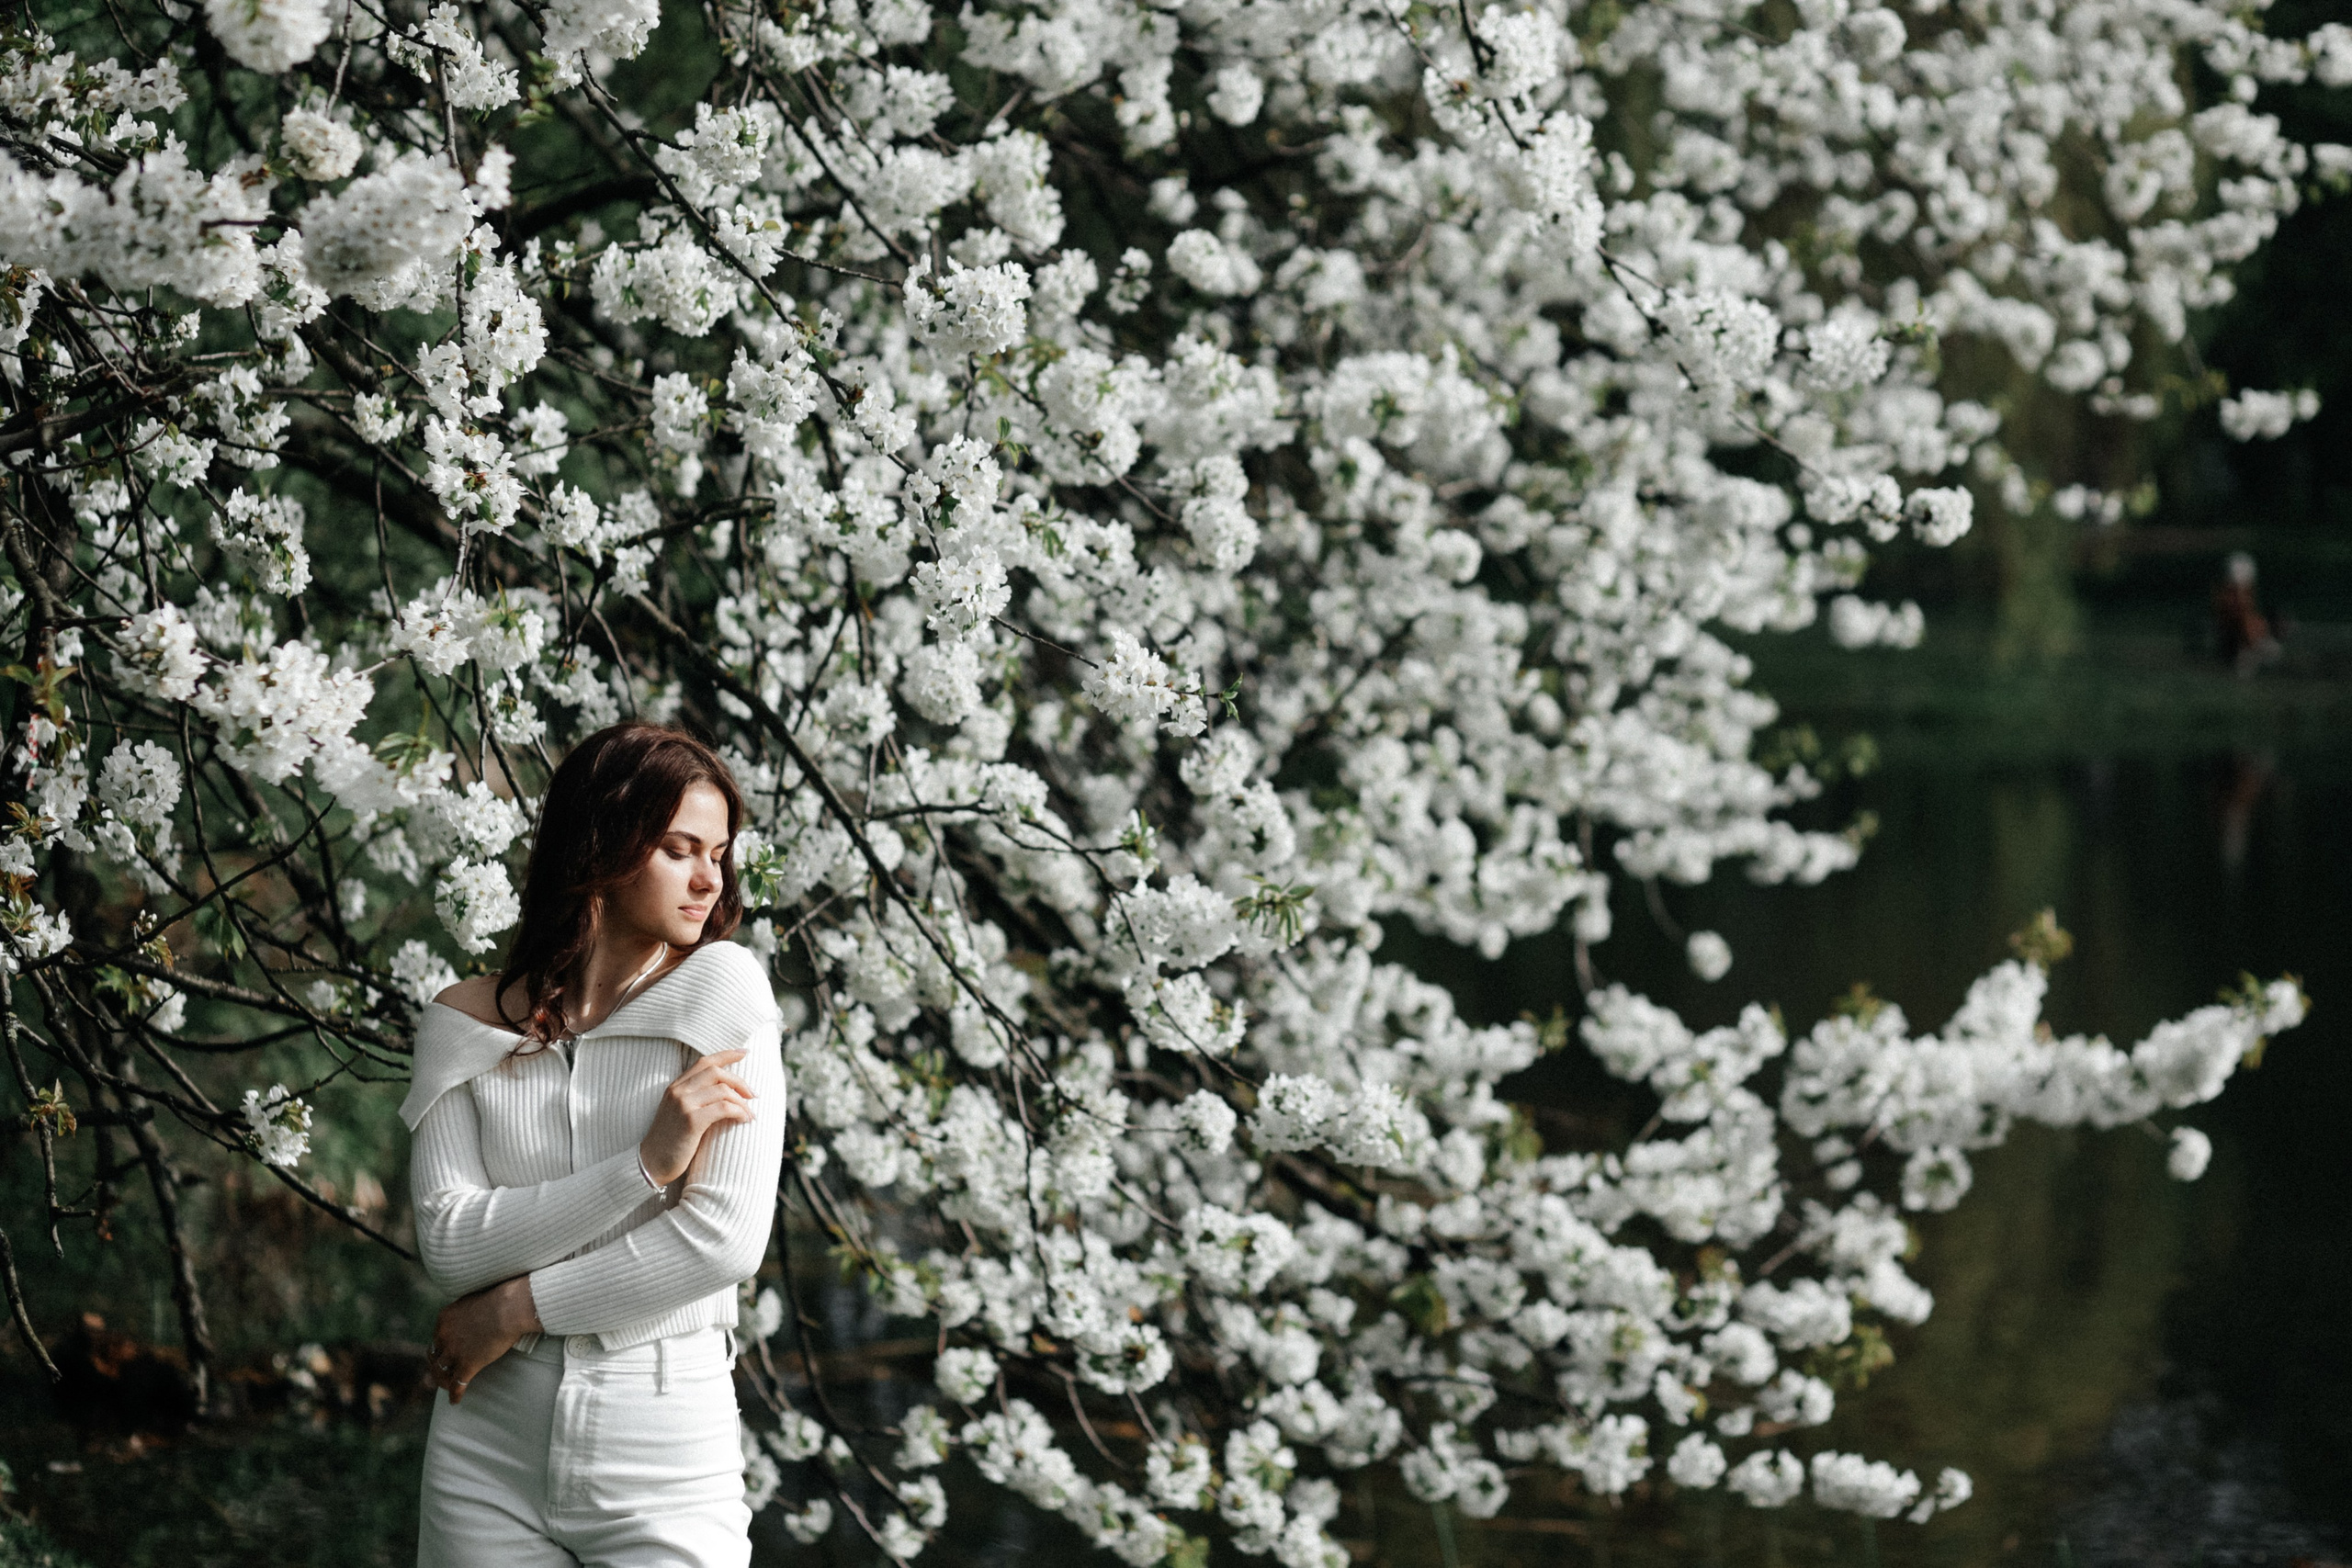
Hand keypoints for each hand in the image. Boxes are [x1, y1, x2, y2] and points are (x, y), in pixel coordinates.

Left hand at [425, 1276, 539, 1404]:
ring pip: (441, 1373)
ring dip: (443, 1382)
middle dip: (436, 1366)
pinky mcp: (468, 1365)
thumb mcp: (472, 1302)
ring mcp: (454, 1352)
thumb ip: (464, 1314)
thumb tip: (469, 1318)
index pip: (436, 1339)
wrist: (509, 1308)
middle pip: (434, 1357)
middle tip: (440, 1373)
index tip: (443, 1354)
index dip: (440, 1349)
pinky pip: (457, 1384)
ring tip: (448, 1387)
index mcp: (443, 1320)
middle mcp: (443, 1337)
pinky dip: (455, 1394)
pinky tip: (455, 1400)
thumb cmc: (499, 1300)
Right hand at [639, 1046, 756, 1187]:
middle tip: (753, 1095)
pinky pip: (724, 1108)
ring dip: (742, 1102)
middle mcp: (678, 1091)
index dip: (726, 1055)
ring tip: (750, 1114)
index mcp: (675, 1087)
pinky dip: (739, 1112)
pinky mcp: (691, 1121)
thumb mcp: (678, 1113)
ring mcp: (684, 1105)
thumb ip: (695, 1098)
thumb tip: (727, 1091)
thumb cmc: (670, 1142)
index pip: (704, 1062)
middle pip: (716, 1072)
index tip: (744, 1053)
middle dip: (740, 1081)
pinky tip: (744, 1120)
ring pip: (723, 1090)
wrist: (650, 1164)